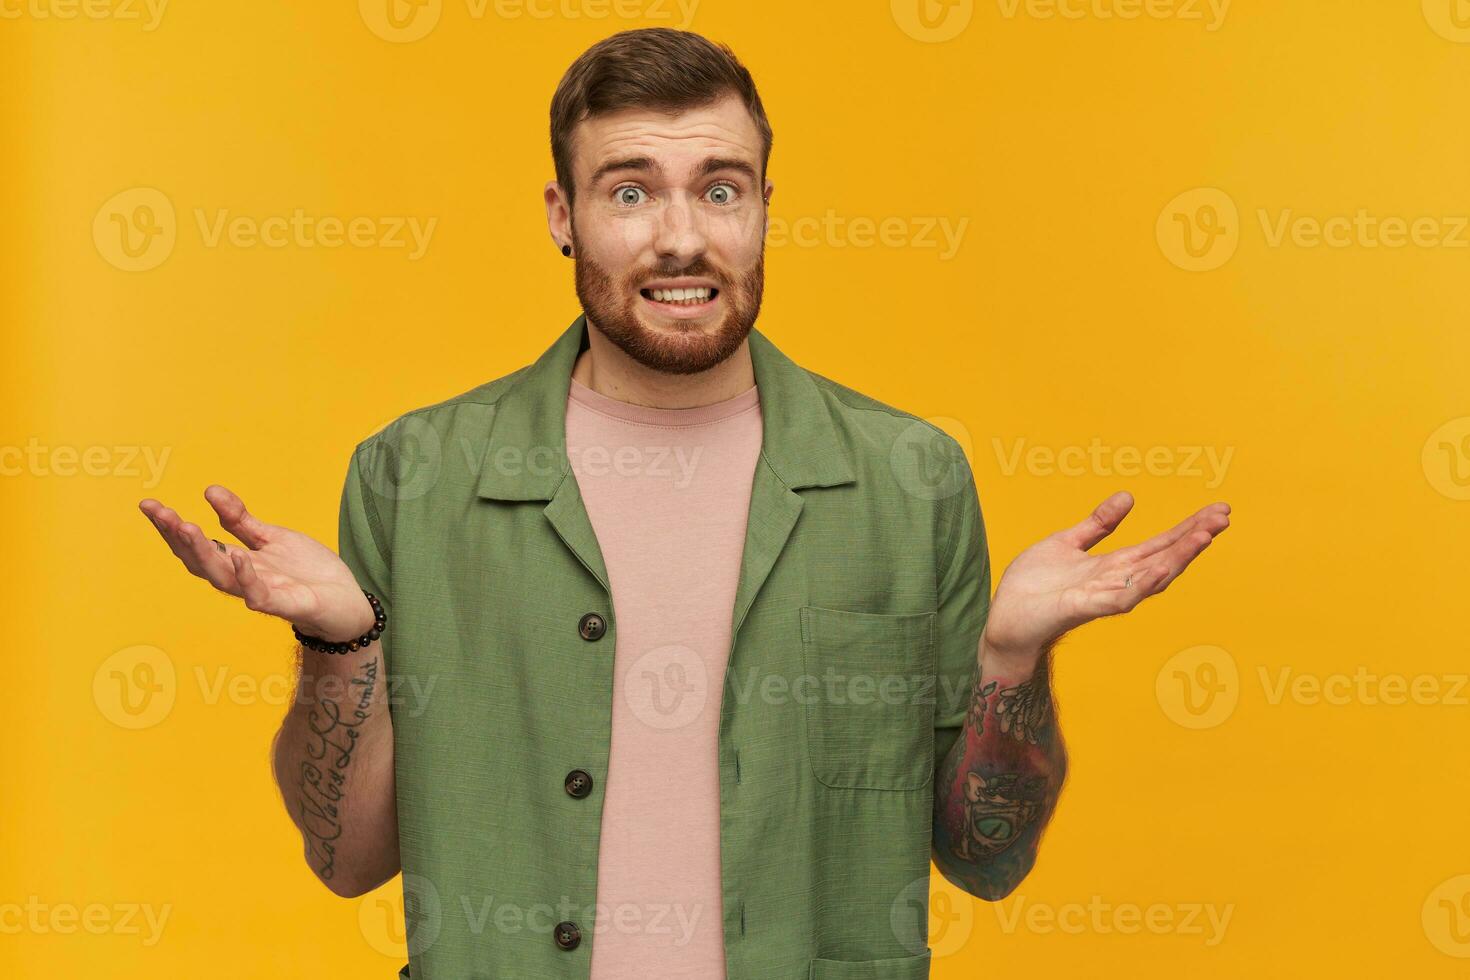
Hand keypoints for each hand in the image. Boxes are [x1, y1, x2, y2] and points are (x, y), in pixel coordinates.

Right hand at [139, 485, 377, 642]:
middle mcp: (242, 579)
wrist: (347, 602)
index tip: (148, 504)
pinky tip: (238, 556)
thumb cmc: (307, 572)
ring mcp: (261, 593)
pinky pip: (259, 596)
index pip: (196, 544)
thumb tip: (209, 490)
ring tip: (187, 527)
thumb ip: (240, 521)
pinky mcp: (285, 605)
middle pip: (200, 561)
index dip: (170, 527)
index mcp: (237, 562)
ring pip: (222, 577)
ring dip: (204, 554)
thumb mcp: (272, 538)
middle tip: (161, 513)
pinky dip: (246, 578)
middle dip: (178, 538)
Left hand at [981, 491, 1230, 665]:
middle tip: (1224, 516)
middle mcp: (1117, 581)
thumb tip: (1129, 497)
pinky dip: (1141, 583)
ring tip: (1204, 536)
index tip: (1218, 510)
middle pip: (1165, 557)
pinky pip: (1121, 597)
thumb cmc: (1032, 587)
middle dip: (1194, 538)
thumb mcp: (1067, 543)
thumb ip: (1098, 524)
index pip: (1160, 544)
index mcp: (1114, 565)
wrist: (1005, 619)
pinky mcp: (1086, 608)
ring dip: (1178, 558)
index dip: (1188, 528)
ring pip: (1151, 577)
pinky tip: (1160, 568)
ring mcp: (1105, 596)